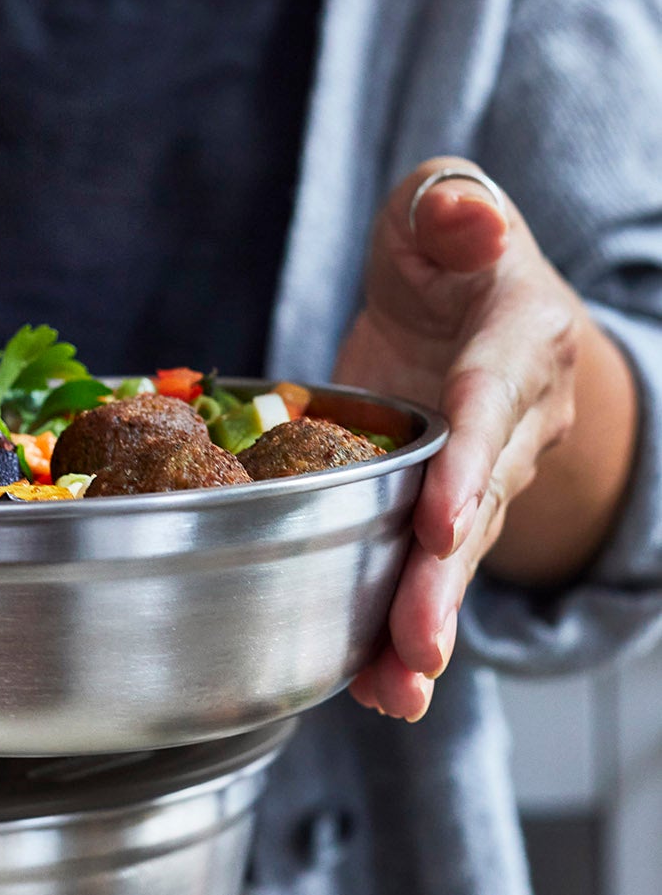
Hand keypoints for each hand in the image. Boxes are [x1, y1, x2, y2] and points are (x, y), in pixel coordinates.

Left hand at [335, 158, 586, 720]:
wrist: (468, 299)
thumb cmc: (448, 249)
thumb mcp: (441, 203)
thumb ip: (451, 208)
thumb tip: (465, 220)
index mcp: (518, 342)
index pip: (490, 407)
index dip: (467, 465)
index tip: (440, 520)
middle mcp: (517, 421)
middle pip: (481, 505)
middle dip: (447, 577)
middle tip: (420, 645)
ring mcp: (488, 474)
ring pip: (461, 557)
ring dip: (428, 624)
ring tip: (397, 690)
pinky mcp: (446, 508)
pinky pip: (431, 570)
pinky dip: (400, 630)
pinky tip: (377, 689)